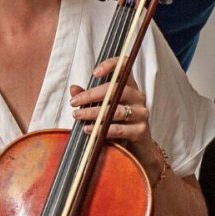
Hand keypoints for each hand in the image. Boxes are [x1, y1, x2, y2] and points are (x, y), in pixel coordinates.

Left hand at [69, 58, 165, 177]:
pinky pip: (119, 128)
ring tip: (78, 116)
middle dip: (91, 95)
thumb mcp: (101, 108)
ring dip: (93, 113)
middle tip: (74, 103)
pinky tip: (88, 129)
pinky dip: (102, 129)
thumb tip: (73, 88)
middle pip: (116, 89)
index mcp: (130, 86)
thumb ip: (88, 98)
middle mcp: (138, 96)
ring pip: (116, 110)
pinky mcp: (141, 130)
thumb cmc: (117, 124)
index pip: (125, 66)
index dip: (111, 65)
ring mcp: (141, 113)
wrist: (136, 150)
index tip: (94, 73)